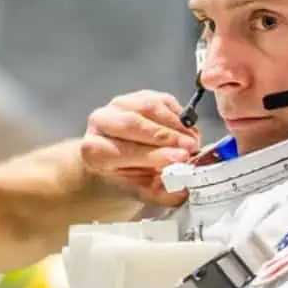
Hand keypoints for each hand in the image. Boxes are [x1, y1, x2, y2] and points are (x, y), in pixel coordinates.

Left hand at [81, 90, 202, 206]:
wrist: (121, 157)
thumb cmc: (130, 175)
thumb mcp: (143, 191)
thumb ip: (160, 192)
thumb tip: (183, 188)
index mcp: (94, 151)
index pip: (123, 150)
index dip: (154, 155)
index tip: (180, 158)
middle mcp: (100, 122)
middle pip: (133, 124)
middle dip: (167, 137)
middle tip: (191, 148)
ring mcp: (118, 105)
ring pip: (149, 108)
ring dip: (176, 126)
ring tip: (193, 141)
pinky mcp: (137, 95)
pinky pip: (162, 100)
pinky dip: (179, 116)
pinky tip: (188, 131)